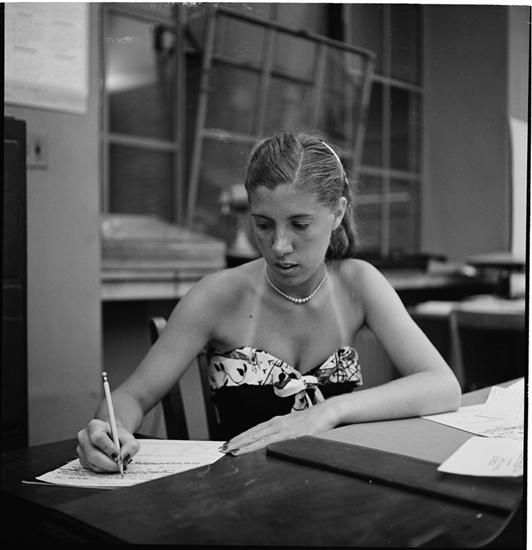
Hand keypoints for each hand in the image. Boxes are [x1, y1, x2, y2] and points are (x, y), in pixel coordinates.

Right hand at [76, 419, 139, 472]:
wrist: (112, 437)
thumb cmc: (119, 436)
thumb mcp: (129, 438)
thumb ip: (131, 446)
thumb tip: (123, 457)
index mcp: (94, 426)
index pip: (98, 437)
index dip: (108, 448)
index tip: (118, 455)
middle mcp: (84, 436)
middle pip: (92, 454)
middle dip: (108, 463)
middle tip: (119, 466)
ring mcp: (81, 448)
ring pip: (92, 463)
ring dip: (107, 467)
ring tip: (117, 465)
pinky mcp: (81, 459)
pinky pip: (91, 468)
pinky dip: (103, 469)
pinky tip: (111, 465)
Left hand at [223, 401, 338, 455]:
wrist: (329, 410)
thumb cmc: (317, 419)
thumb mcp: (300, 427)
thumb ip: (290, 433)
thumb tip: (282, 440)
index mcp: (279, 421)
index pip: (257, 430)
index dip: (243, 436)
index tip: (231, 442)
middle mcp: (278, 423)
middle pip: (253, 432)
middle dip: (238, 440)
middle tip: (223, 448)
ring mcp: (282, 427)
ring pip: (257, 436)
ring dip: (242, 443)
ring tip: (230, 449)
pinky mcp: (289, 434)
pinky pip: (268, 441)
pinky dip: (255, 445)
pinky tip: (247, 449)